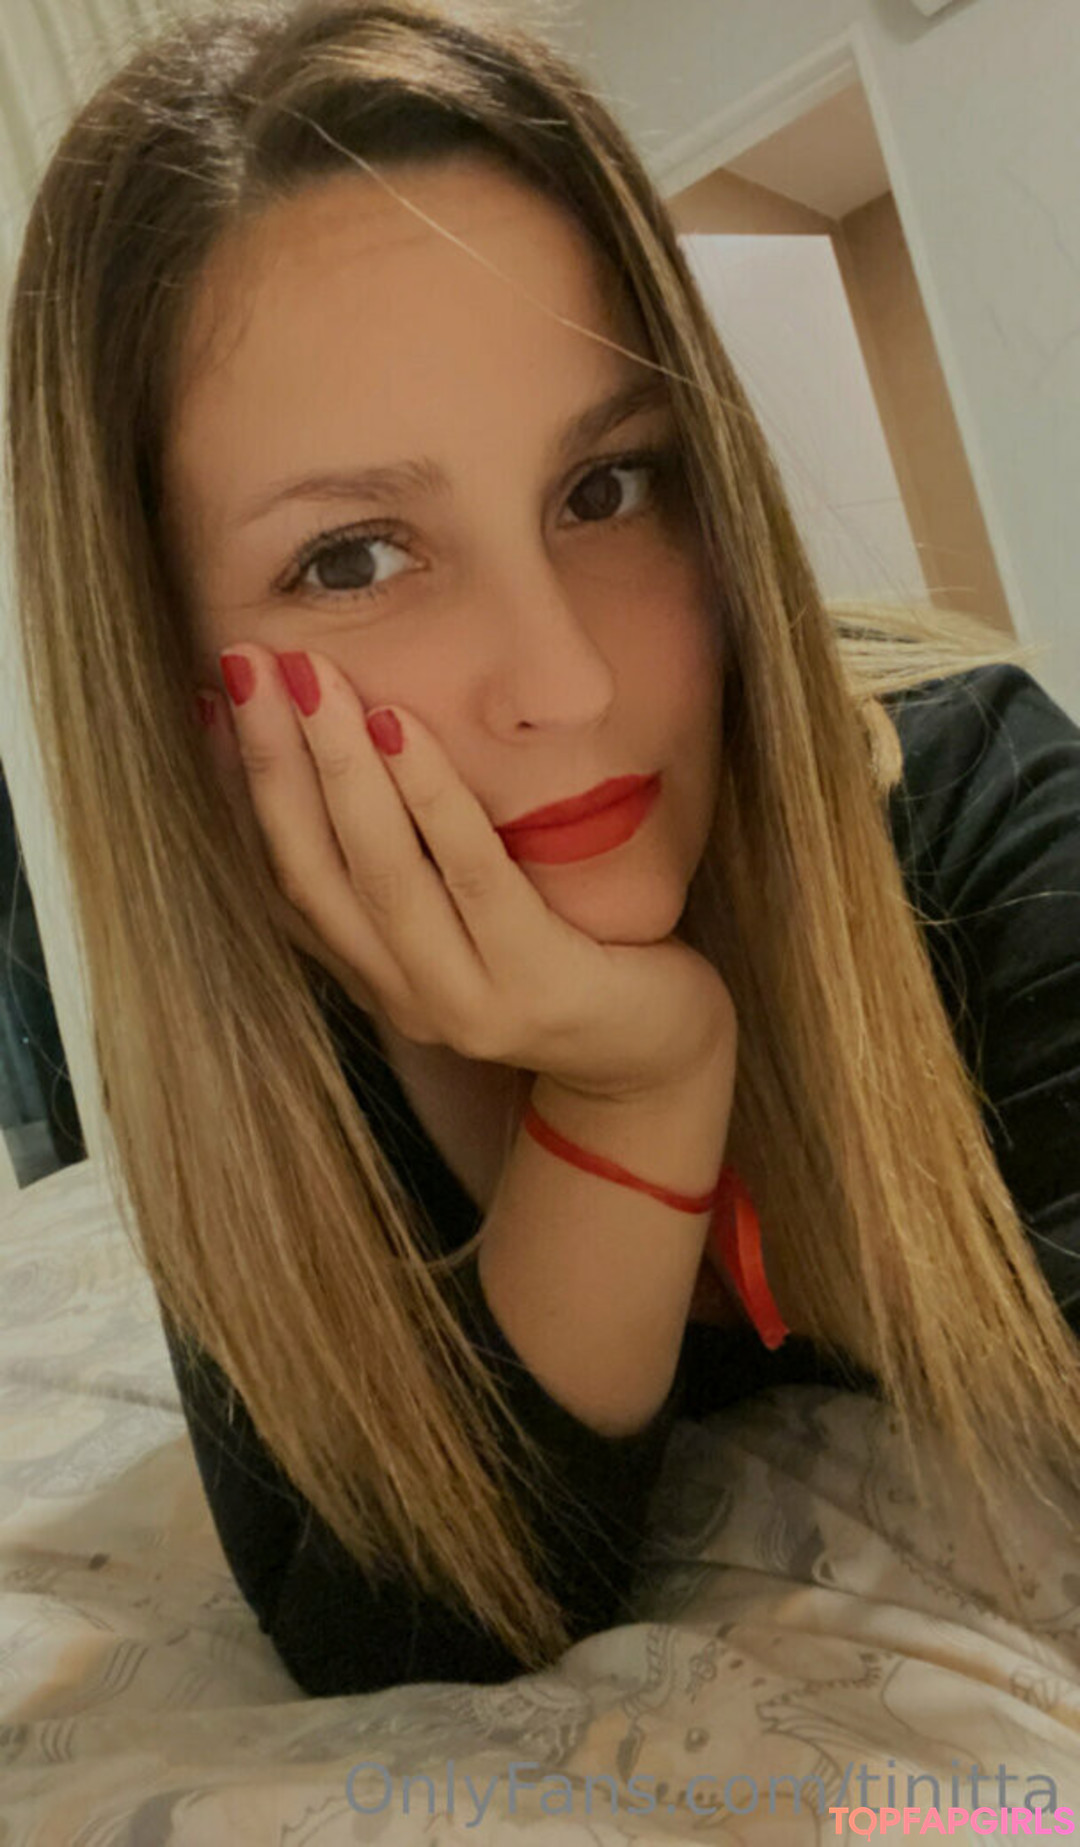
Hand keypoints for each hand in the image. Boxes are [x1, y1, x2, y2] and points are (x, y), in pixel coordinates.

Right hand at [195, 644, 735, 1103]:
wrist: (655, 1059)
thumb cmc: (569, 957)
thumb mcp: (475, 909)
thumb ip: (417, 856)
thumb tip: (363, 732)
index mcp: (374, 970)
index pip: (286, 871)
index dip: (241, 785)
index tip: (217, 696)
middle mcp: (401, 994)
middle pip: (313, 867)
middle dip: (272, 759)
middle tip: (249, 663)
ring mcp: (463, 1003)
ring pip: (379, 872)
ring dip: (337, 767)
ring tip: (312, 680)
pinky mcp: (532, 988)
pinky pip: (473, 877)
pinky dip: (431, 800)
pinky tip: (401, 727)